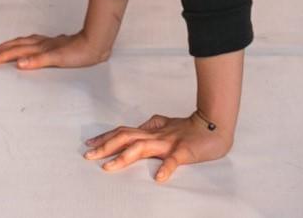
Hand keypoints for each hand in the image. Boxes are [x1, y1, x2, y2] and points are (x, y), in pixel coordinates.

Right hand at [0, 29, 112, 70]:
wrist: (96, 44)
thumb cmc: (79, 53)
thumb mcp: (57, 59)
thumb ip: (38, 60)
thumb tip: (18, 63)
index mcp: (40, 48)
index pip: (16, 52)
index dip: (1, 56)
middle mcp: (42, 44)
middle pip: (17, 45)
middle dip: (1, 49)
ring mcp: (48, 43)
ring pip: (24, 42)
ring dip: (11, 45)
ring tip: (2, 47)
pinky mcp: (55, 44)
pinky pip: (33, 42)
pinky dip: (25, 44)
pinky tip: (29, 46)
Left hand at [84, 113, 233, 182]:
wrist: (214, 125)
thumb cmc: (189, 128)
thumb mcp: (166, 125)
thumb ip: (151, 125)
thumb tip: (137, 127)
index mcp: (151, 131)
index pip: (123, 132)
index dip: (105, 137)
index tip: (89, 144)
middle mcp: (155, 135)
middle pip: (125, 137)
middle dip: (105, 146)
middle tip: (89, 156)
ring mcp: (168, 143)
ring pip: (142, 147)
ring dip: (123, 157)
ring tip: (109, 167)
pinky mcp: (184, 151)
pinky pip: (174, 160)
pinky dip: (165, 168)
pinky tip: (159, 178)